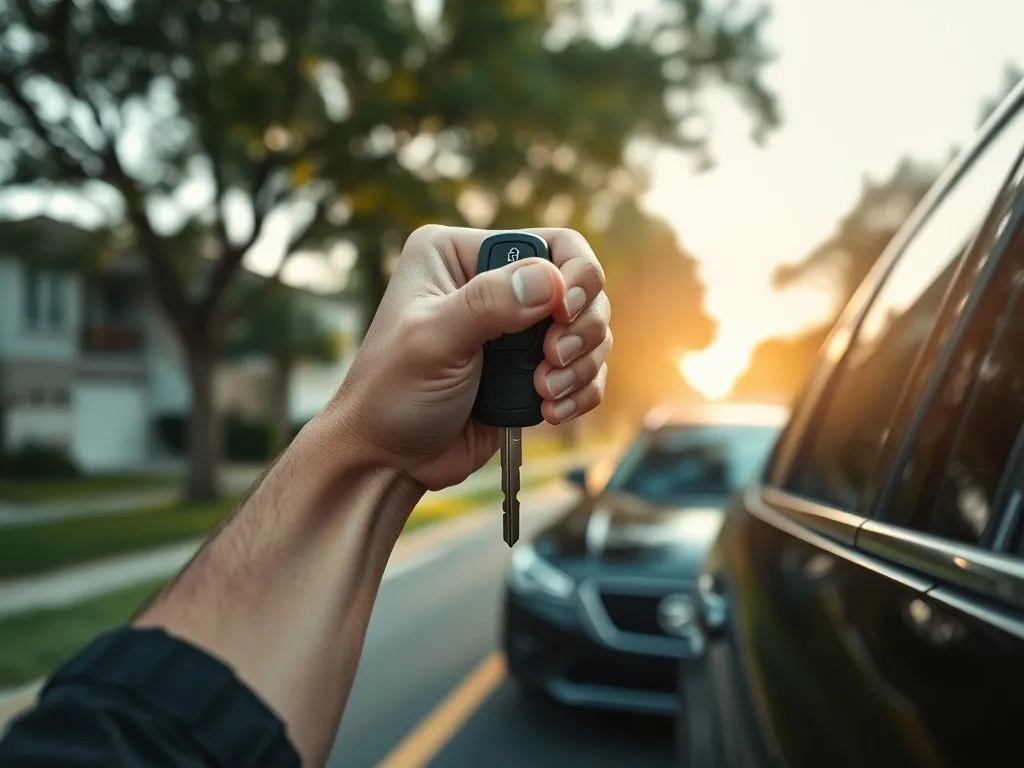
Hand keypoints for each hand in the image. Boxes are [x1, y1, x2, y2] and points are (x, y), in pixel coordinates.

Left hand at [329, 225, 611, 490]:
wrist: (390, 459)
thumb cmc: (391, 394)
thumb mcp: (432, 340)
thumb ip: (488, 304)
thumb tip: (550, 281)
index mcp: (460, 254)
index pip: (552, 244)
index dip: (573, 279)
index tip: (563, 317)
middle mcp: (493, 283)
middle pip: (581, 288)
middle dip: (578, 329)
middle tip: (552, 359)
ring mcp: (515, 329)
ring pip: (588, 331)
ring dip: (580, 366)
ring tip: (544, 392)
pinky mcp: (530, 370)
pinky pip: (585, 370)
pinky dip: (579, 391)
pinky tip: (550, 411)